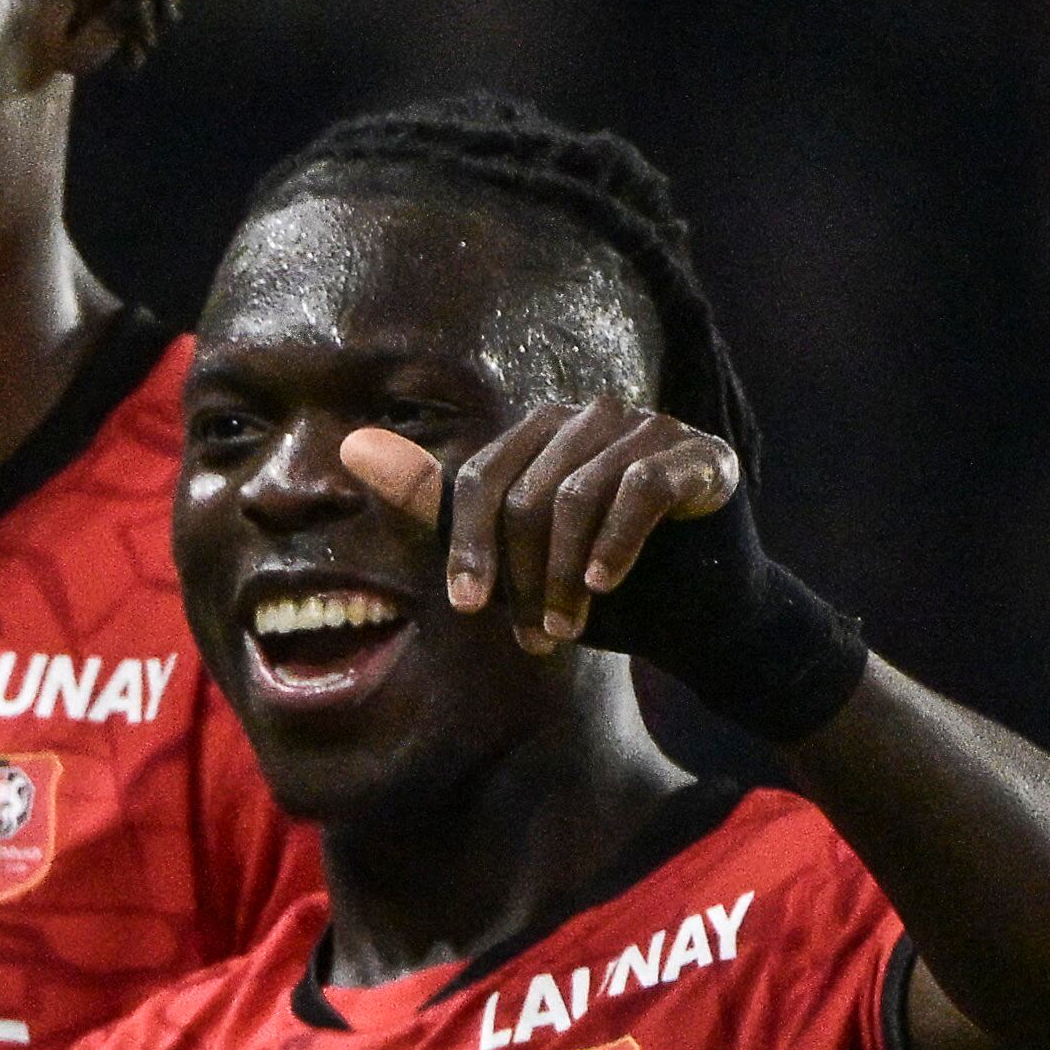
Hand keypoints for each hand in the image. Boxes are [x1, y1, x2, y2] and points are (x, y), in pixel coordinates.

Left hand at [340, 402, 733, 655]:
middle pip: (527, 493)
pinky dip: (616, 546)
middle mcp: (596, 414)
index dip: (469, 546)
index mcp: (544, 430)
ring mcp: (652, 426)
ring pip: (578, 497)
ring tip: (567, 626)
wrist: (699, 619)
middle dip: (523, 576)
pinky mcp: (699, 453)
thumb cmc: (598, 585)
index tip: (470, 607)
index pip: (481, 480)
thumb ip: (435, 503)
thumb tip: (350, 446)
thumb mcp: (509, 554)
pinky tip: (606, 586)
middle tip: (536, 635)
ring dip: (565, 575)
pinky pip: (639, 490)